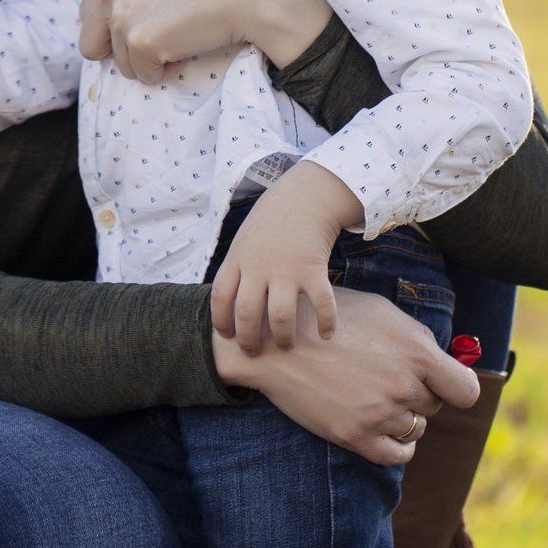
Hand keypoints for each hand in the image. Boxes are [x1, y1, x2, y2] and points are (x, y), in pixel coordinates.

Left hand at [77, 0, 333, 84]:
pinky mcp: (139, 40)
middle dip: (122, 48)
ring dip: (150, 60)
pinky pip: (143, 75)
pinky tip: (189, 49)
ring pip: (121, 62)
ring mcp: (122, 12)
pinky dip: (166, 71)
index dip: (114, 26)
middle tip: (158, 43)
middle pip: (93, 40)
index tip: (140, 31)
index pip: (93, 6)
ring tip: (184, 39)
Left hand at [210, 162, 363, 351]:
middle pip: (247, 314)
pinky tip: (327, 334)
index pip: (220, 297)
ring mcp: (286, 268)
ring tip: (286, 345)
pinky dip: (326, 322)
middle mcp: (259, 266)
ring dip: (283, 337)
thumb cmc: (272, 221)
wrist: (305, 195)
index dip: (221, 321)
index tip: (228, 336)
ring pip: (280, 316)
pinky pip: (321, 303)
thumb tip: (229, 303)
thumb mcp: (244, 239)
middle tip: (255, 352)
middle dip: (249, 340)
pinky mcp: (313, 269)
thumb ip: (238, 269)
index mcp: (238, 259)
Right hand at [212, 289, 478, 467]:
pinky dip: (397, 446)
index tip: (445, 385)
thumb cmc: (332, 318)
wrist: (279, 340)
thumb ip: (417, 337)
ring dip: (403, 416)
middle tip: (388, 377)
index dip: (457, 388)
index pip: (465, 390)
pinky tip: (386, 429)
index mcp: (416, 353)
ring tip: (376, 396)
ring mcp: (379, 414)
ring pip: (415, 428)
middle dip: (419, 393)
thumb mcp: (382, 311)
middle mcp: (403, 386)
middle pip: (434, 406)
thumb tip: (443, 359)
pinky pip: (396, 455)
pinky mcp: (355, 436)